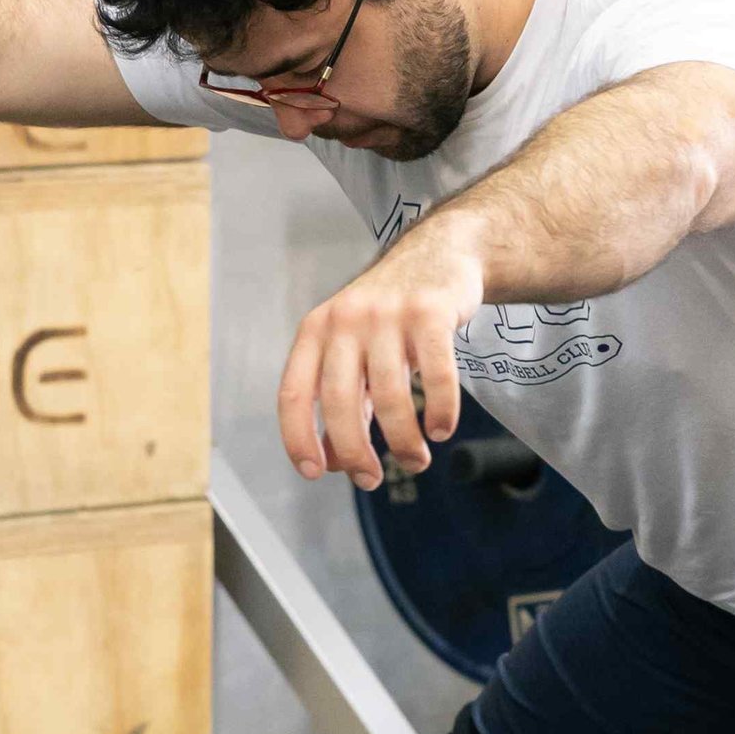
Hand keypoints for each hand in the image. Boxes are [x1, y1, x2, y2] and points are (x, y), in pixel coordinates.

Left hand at [277, 215, 486, 490]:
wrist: (439, 254)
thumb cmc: (391, 316)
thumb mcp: (354, 349)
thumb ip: (343, 400)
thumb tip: (335, 462)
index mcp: (316, 331)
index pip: (294, 393)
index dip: (298, 439)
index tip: (314, 472)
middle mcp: (345, 320)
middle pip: (339, 402)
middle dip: (355, 453)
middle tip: (372, 479)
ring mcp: (388, 314)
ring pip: (390, 397)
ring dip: (404, 442)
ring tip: (416, 460)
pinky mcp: (431, 313)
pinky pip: (437, 377)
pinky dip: (440, 413)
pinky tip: (441, 430)